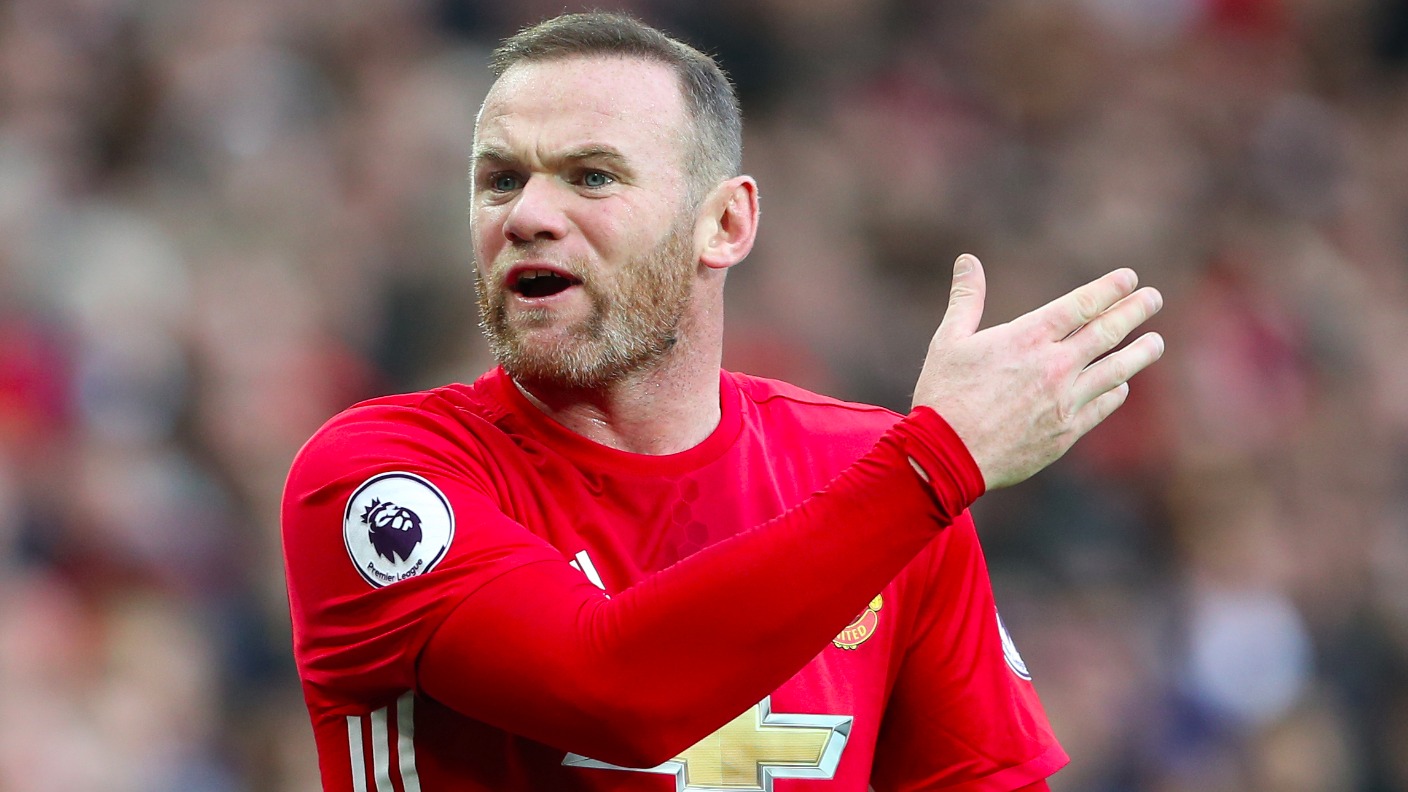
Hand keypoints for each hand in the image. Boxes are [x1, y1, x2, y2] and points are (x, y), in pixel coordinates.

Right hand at [913, 254, 1163, 489]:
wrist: (946, 455)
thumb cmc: (943, 394)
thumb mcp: (949, 340)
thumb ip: (966, 299)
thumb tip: (967, 261)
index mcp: (1028, 337)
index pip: (1082, 304)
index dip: (1110, 288)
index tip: (1129, 278)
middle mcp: (1054, 365)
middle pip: (1108, 331)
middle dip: (1136, 310)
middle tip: (1153, 298)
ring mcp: (1065, 400)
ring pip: (1117, 370)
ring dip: (1140, 353)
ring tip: (1156, 342)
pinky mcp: (1066, 432)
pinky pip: (1102, 406)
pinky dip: (1116, 392)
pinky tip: (1122, 386)